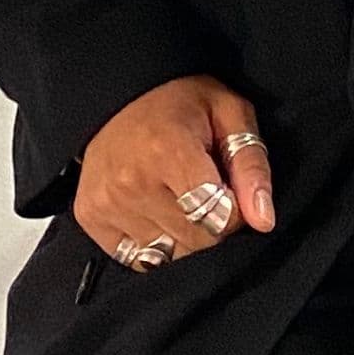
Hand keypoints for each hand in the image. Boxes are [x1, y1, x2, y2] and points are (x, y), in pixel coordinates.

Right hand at [73, 75, 275, 268]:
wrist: (119, 95)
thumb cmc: (181, 103)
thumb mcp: (230, 114)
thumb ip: (251, 166)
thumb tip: (263, 219)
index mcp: (169, 151)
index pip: (218, 218)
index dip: (236, 211)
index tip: (229, 189)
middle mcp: (132, 182)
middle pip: (197, 241)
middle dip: (212, 224)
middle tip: (203, 190)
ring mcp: (107, 203)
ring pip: (170, 255)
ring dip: (183, 235)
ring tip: (176, 197)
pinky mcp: (90, 217)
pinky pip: (139, 259)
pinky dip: (155, 243)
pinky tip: (154, 210)